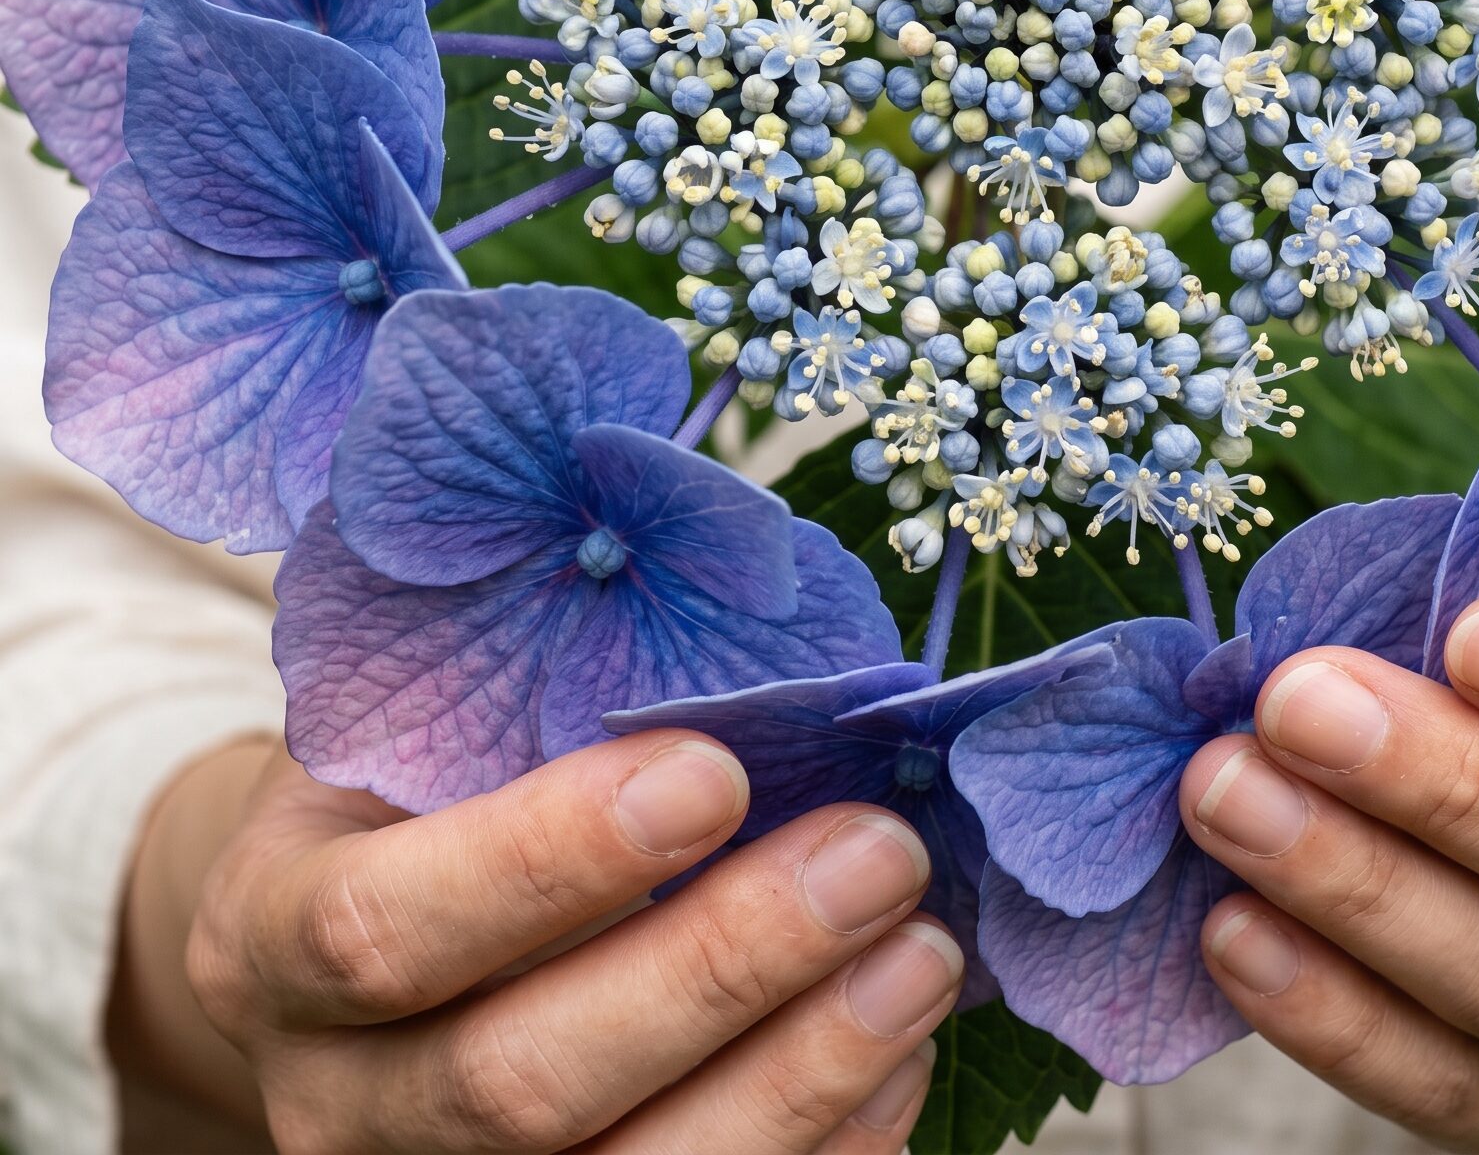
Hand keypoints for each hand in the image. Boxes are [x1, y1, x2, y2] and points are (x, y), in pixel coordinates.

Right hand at [173, 735, 958, 1153]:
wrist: (359, 937)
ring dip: (798, 1075)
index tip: (714, 769)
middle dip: (720, 966)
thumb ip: (532, 705)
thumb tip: (756, 659)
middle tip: (877, 852)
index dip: (550, 859)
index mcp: (270, 942)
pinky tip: (900, 1055)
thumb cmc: (422, 794)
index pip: (382, 929)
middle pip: (518, 1085)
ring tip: (922, 955)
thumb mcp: (423, 726)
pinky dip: (821, 1154)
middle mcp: (336, 1103)